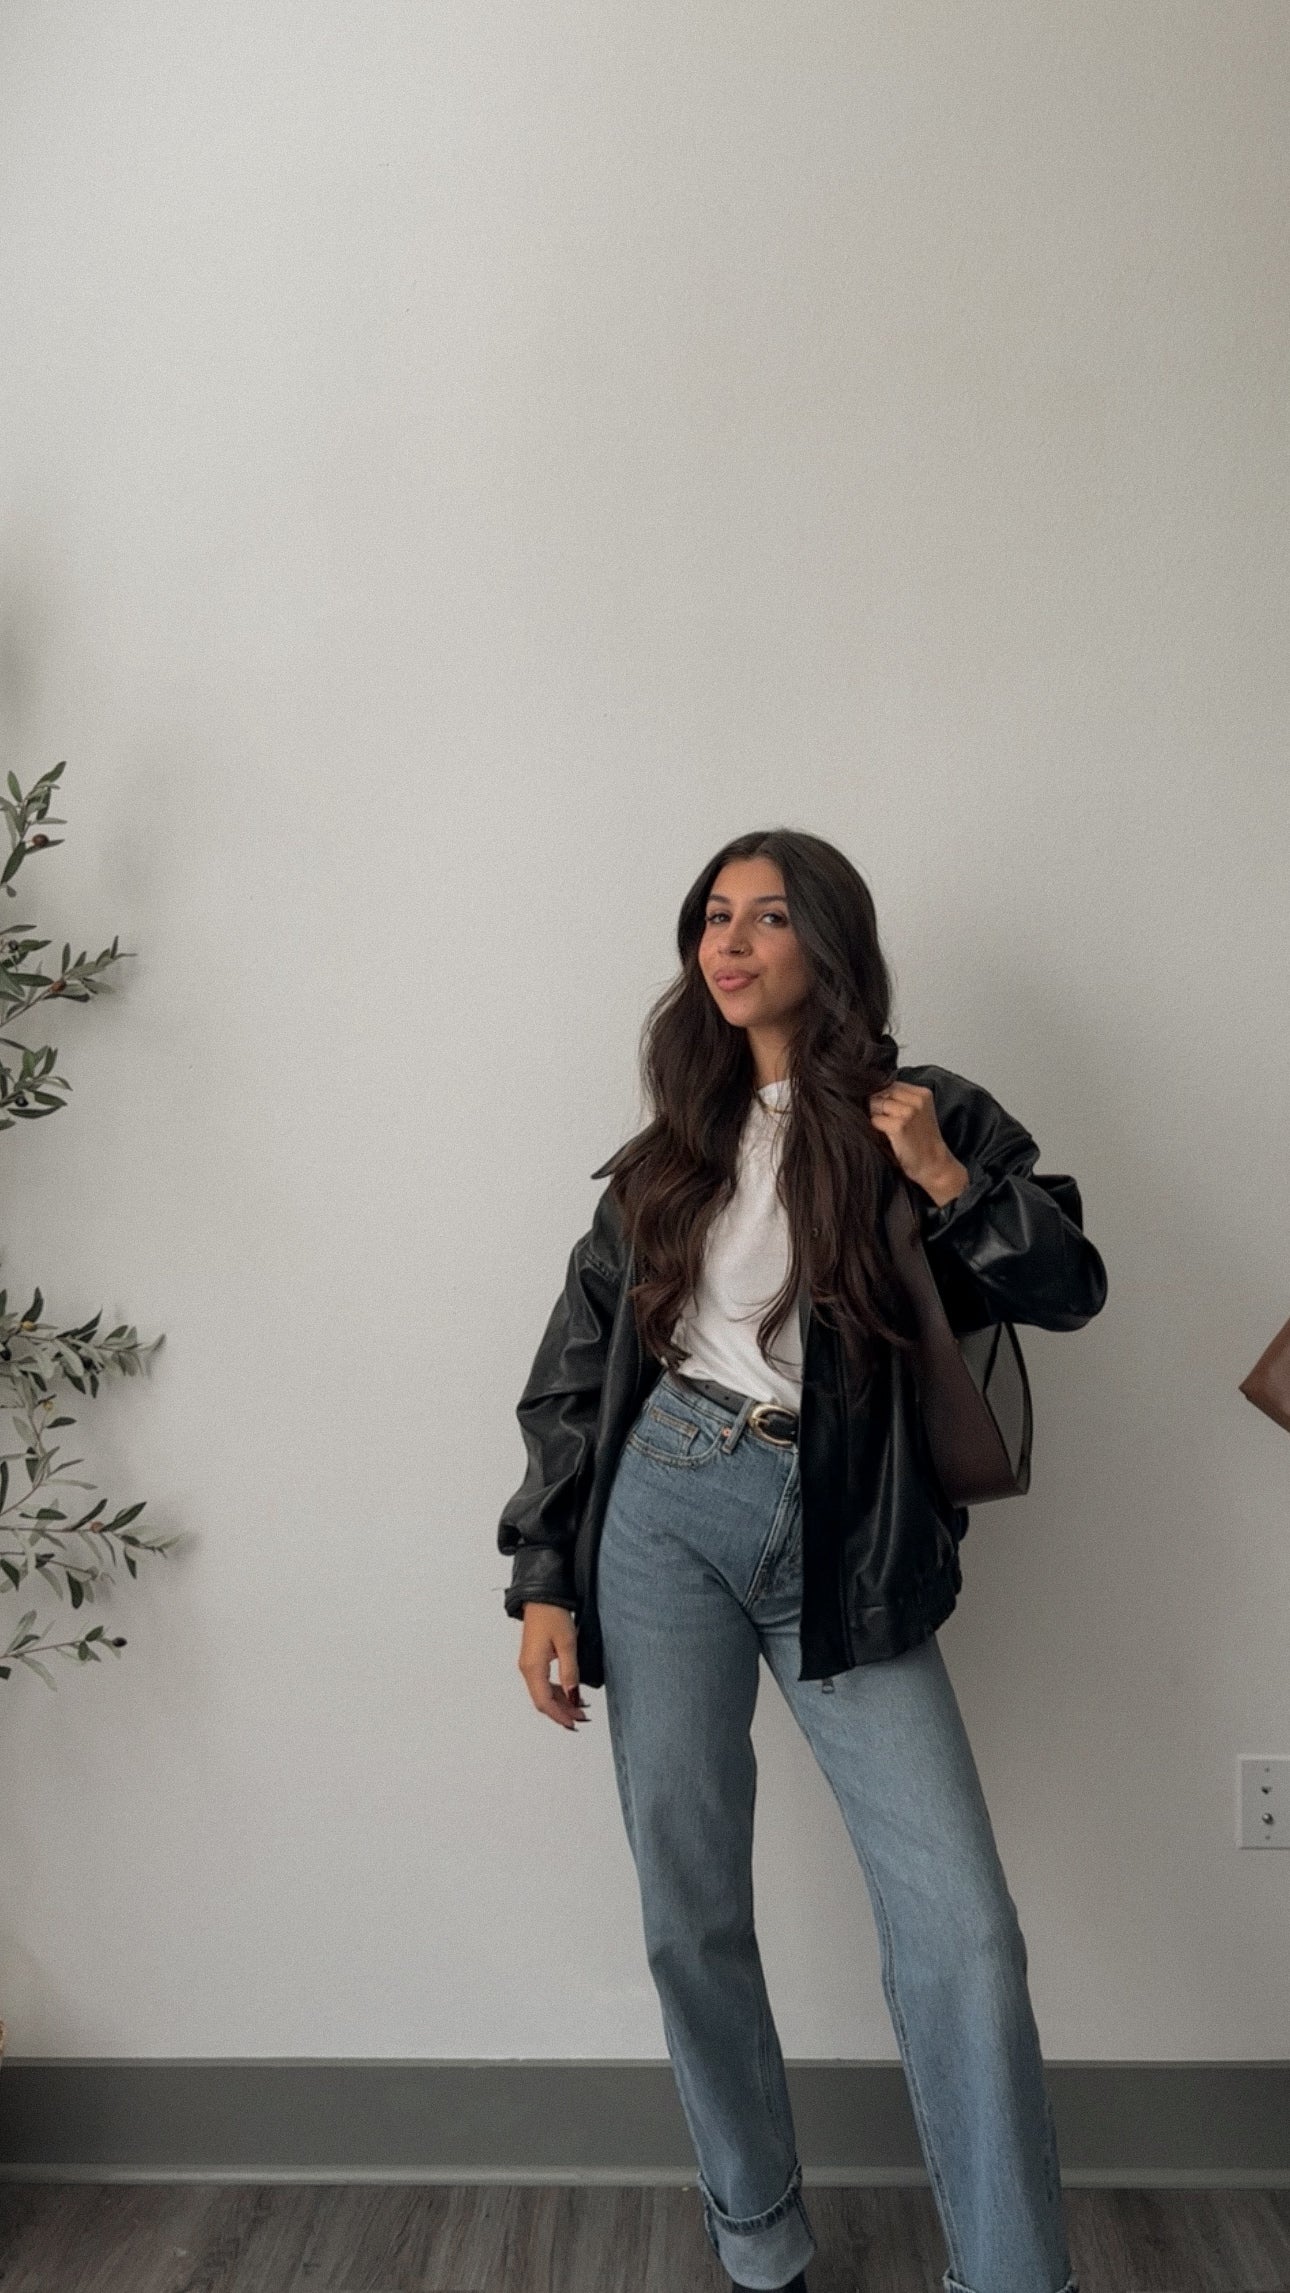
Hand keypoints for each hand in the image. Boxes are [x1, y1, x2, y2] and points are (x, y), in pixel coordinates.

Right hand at [518, 1602, 590, 1730]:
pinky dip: (557, 1691)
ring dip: (560, 1702)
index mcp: (533, 1667)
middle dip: (562, 1712)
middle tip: (582, 1718)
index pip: (544, 1702)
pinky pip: (543, 1683)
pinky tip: (570, 1692)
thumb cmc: (552, 1614)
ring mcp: (529, 1665)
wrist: (541, 1596)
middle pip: (543, 1700)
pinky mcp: (533, 1659)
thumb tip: (573, 1697)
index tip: (575, 1723)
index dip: (560, 1716)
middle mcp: (527, 1669)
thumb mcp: (567, 1643)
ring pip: (543, 1693)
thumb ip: (570, 1672)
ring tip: (580, 1707)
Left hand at [867, 1080, 968, 1205]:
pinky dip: (876, 1129)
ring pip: (876, 1105)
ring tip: (887, 1130)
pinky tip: (886, 1136)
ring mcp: (908, 1112)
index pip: (890, 1083)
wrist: (934, 1165)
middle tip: (885, 1121)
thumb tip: (871, 1091)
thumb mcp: (918, 1112)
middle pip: (881, 1092)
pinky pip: (875, 1120)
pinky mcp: (899, 1126)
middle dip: (876, 1105)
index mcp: (923, 1093)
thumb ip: (901, 1099)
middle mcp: (917, 1100)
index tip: (884, 1109)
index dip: (881, 1095)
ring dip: (875, 1117)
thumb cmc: (923, 1141)